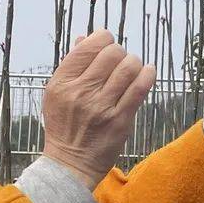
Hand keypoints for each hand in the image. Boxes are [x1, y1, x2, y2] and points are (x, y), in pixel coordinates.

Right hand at [41, 29, 156, 189]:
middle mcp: (81, 93)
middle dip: (119, 52)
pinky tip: (148, 72)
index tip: (107, 45)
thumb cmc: (64, 126)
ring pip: (128, 67)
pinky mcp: (120, 120)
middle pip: (111, 54)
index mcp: (62, 83)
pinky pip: (140, 88)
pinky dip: (147, 74)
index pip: (89, 46)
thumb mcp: (56, 94)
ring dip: (134, 63)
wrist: (70, 164)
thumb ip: (71, 66)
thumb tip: (85, 38)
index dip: (103, 39)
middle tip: (120, 60)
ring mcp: (102, 107)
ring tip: (132, 68)